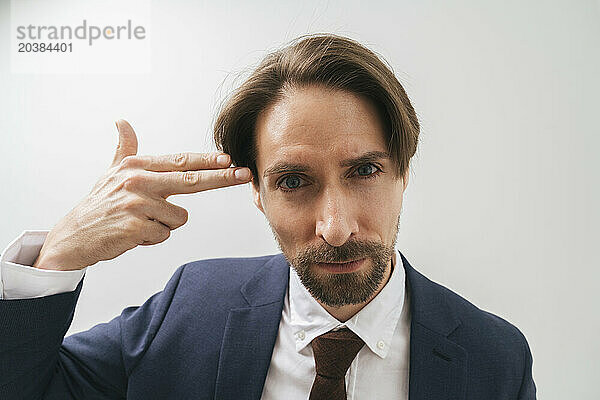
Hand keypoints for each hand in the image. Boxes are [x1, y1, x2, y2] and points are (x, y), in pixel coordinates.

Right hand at [33, 119, 251, 270]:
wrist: (74, 236)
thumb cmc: (99, 204)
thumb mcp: (111, 172)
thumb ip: (124, 148)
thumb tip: (122, 122)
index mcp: (136, 166)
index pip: (181, 162)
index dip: (207, 160)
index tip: (229, 159)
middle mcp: (139, 181)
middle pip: (191, 180)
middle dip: (221, 177)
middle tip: (244, 173)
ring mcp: (138, 204)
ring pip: (179, 217)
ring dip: (163, 224)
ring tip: (140, 221)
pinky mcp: (137, 227)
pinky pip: (165, 234)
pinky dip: (153, 238)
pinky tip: (134, 233)